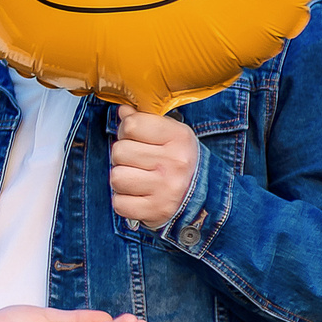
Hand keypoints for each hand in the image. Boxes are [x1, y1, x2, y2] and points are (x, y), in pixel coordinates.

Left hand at [110, 108, 200, 229]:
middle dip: (123, 157)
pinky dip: (124, 201)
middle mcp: (175, 162)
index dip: (126, 131)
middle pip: (119, 151)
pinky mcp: (157, 211)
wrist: (204, 196)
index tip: (136, 139)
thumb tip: (122, 111)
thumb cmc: (179, 160)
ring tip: (138, 179)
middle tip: (138, 163)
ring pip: (116, 178)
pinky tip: (138, 196)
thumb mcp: (170, 134)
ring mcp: (167, 188)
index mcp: (178, 137)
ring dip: (122, 180)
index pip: (131, 125)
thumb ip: (145, 120)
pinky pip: (119, 203)